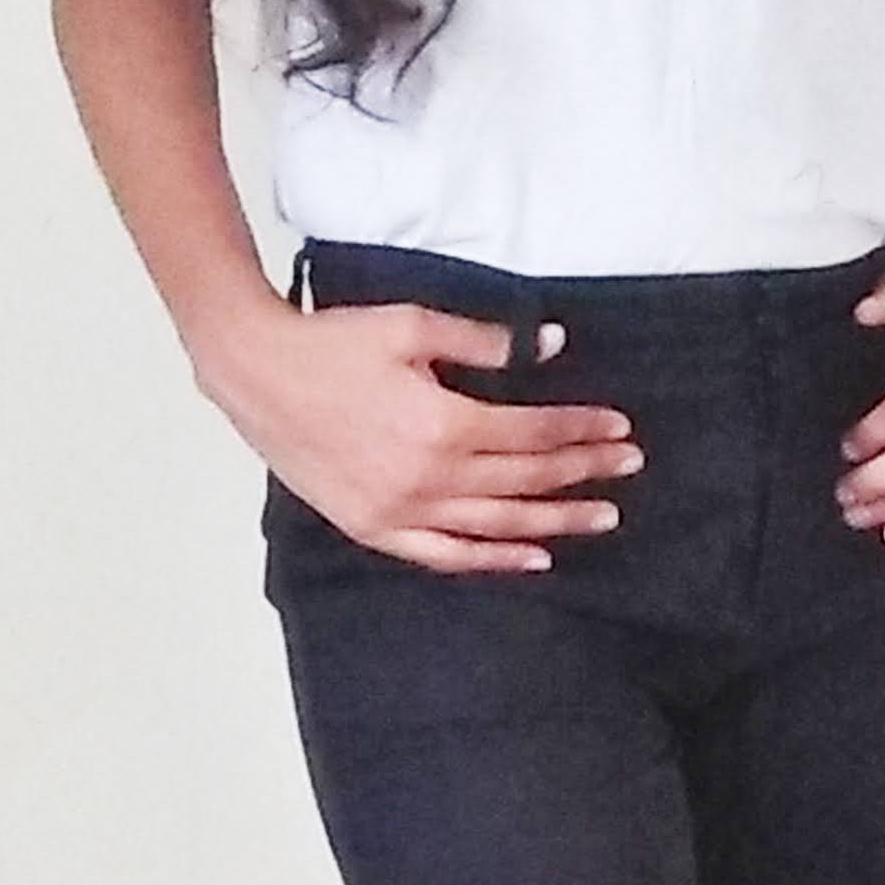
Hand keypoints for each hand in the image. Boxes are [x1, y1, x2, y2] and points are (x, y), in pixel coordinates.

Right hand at [261, 302, 643, 574]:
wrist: (257, 373)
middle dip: (584, 472)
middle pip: (526, 480)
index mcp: (442, 423)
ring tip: (602, 517)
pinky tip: (534, 558)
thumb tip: (550, 344)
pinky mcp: (374, 528)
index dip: (581, 429)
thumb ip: (484, 340)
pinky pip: (446, 555)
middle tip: (628, 466)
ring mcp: (400, 511)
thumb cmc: (333, 343)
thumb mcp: (411, 325)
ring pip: (497, 525)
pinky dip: (494, 559)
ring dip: (555, 521)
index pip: (532, 433)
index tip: (618, 427)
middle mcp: (427, 477)